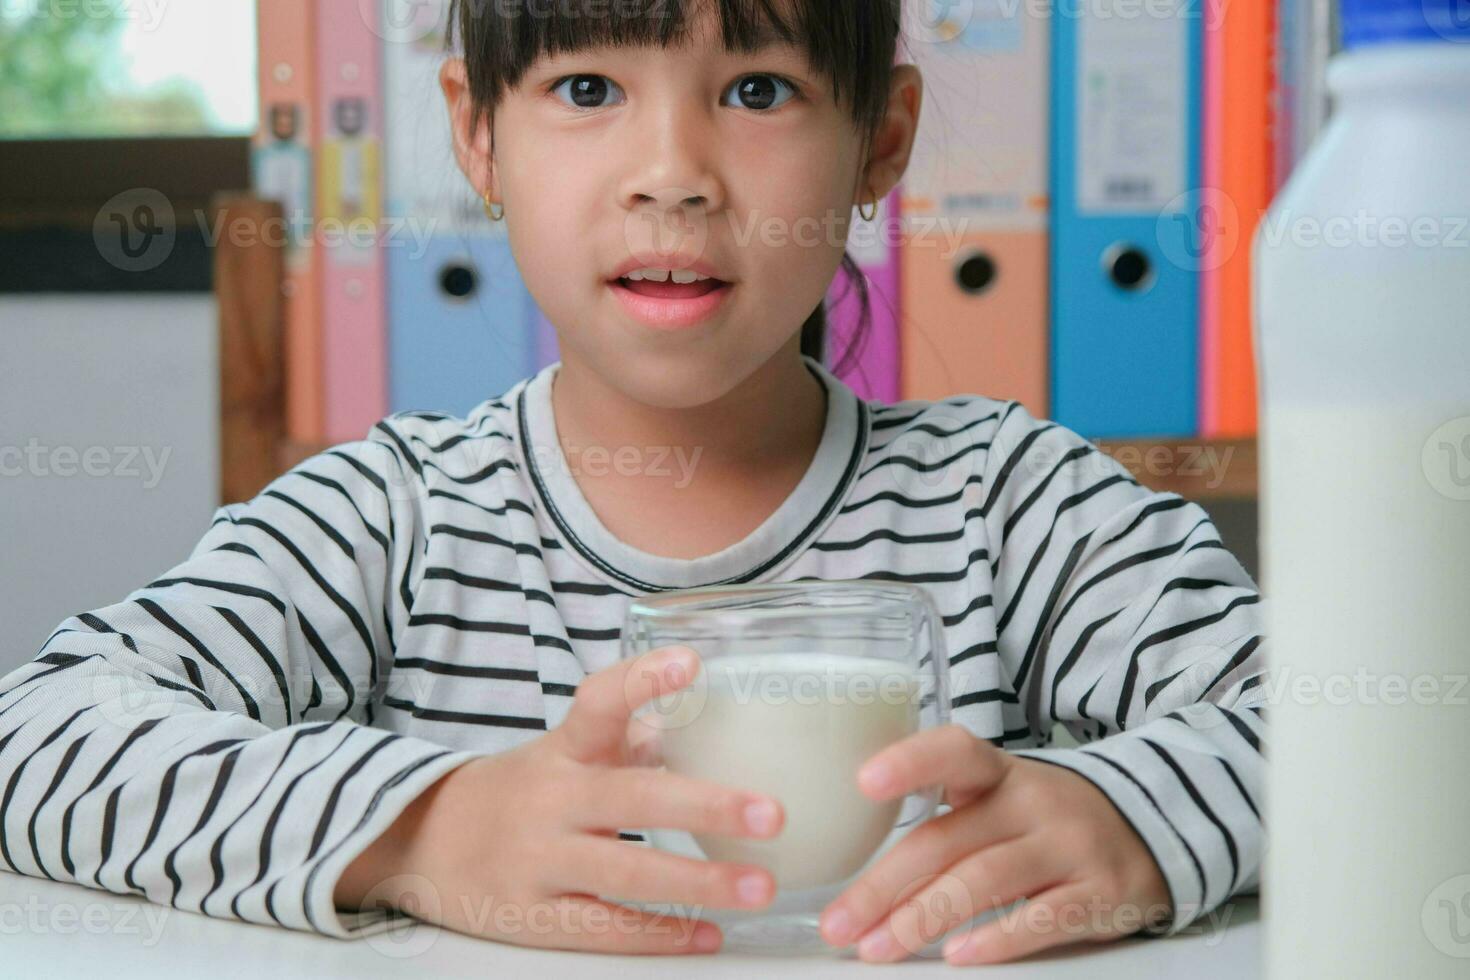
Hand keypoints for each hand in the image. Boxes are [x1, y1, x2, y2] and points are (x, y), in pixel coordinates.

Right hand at [334, 644, 786, 954]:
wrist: (420, 841)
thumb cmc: (521, 790)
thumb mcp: (566, 751)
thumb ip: (633, 738)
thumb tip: (710, 719)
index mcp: (564, 749)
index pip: (600, 703)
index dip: (644, 681)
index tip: (692, 663)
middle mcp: (552, 800)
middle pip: (632, 800)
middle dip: (706, 807)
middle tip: (772, 814)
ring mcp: (539, 861)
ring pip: (625, 875)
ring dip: (698, 883)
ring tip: (760, 887)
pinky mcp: (532, 918)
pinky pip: (604, 929)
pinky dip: (660, 935)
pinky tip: (709, 934)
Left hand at [817, 723, 1171, 963]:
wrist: (1149, 831)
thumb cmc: (1045, 821)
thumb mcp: (1002, 801)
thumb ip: (946, 824)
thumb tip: (861, 881)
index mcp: (998, 773)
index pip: (952, 752)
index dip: (909, 762)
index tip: (864, 782)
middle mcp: (1032, 801)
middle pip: (946, 840)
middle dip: (883, 886)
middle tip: (838, 924)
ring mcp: (1069, 845)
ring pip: (983, 881)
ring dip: (922, 918)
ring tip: (879, 948)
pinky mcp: (1100, 893)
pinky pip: (1040, 918)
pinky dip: (994, 939)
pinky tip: (956, 956)